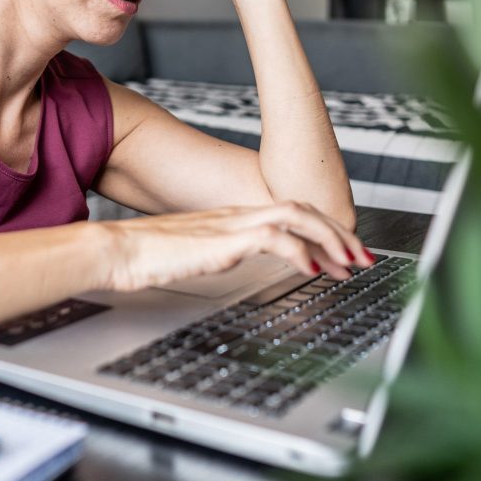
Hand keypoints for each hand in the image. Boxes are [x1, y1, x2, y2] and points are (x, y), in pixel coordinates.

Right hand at [99, 201, 373, 292]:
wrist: (117, 249)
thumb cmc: (145, 255)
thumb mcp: (195, 255)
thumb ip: (220, 254)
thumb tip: (234, 262)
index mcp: (231, 217)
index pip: (289, 213)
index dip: (322, 228)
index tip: (343, 251)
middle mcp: (237, 215)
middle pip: (303, 210)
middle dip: (339, 232)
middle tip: (363, 255)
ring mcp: (232, 224)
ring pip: (297, 217)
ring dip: (330, 239)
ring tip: (350, 262)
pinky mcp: (224, 240)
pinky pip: (274, 240)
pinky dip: (301, 253)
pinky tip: (313, 270)